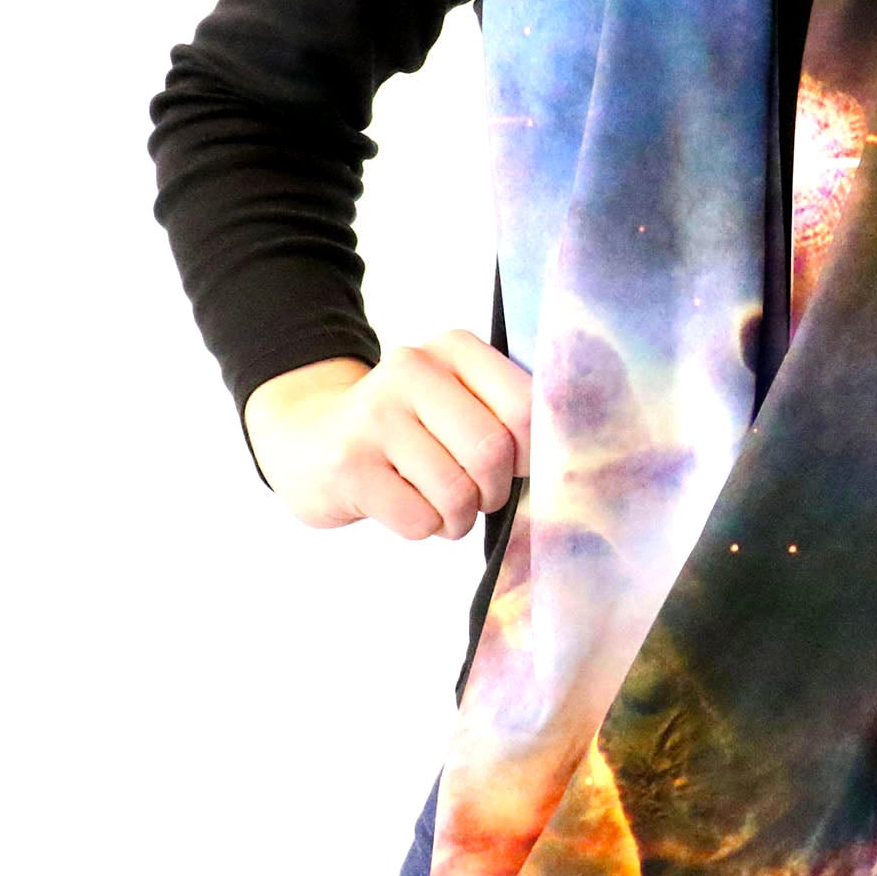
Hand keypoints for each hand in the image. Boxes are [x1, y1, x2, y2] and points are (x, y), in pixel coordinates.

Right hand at [241, 330, 532, 542]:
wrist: (308, 438)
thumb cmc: (404, 427)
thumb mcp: (454, 397)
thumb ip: (507, 412)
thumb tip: (568, 459)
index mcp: (452, 348)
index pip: (525, 406)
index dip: (531, 452)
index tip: (515, 464)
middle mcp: (412, 369)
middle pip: (492, 452)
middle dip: (493, 491)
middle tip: (478, 494)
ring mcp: (375, 416)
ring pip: (456, 493)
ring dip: (458, 517)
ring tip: (440, 504)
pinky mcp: (349, 465)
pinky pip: (420, 520)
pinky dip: (424, 527)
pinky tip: (406, 505)